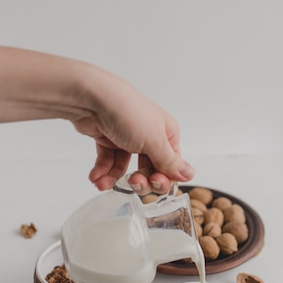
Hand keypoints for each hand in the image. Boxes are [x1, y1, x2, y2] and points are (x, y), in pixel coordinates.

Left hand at [72, 70, 194, 191]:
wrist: (92, 99)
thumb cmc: (127, 112)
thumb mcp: (154, 141)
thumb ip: (170, 162)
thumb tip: (189, 174)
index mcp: (166, 134)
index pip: (171, 166)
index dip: (163, 179)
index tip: (153, 182)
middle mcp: (149, 136)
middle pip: (149, 170)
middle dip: (140, 181)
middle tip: (132, 182)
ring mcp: (128, 138)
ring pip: (126, 168)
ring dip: (115, 179)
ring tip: (104, 183)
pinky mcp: (108, 139)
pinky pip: (109, 162)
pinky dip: (102, 172)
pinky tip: (97, 177)